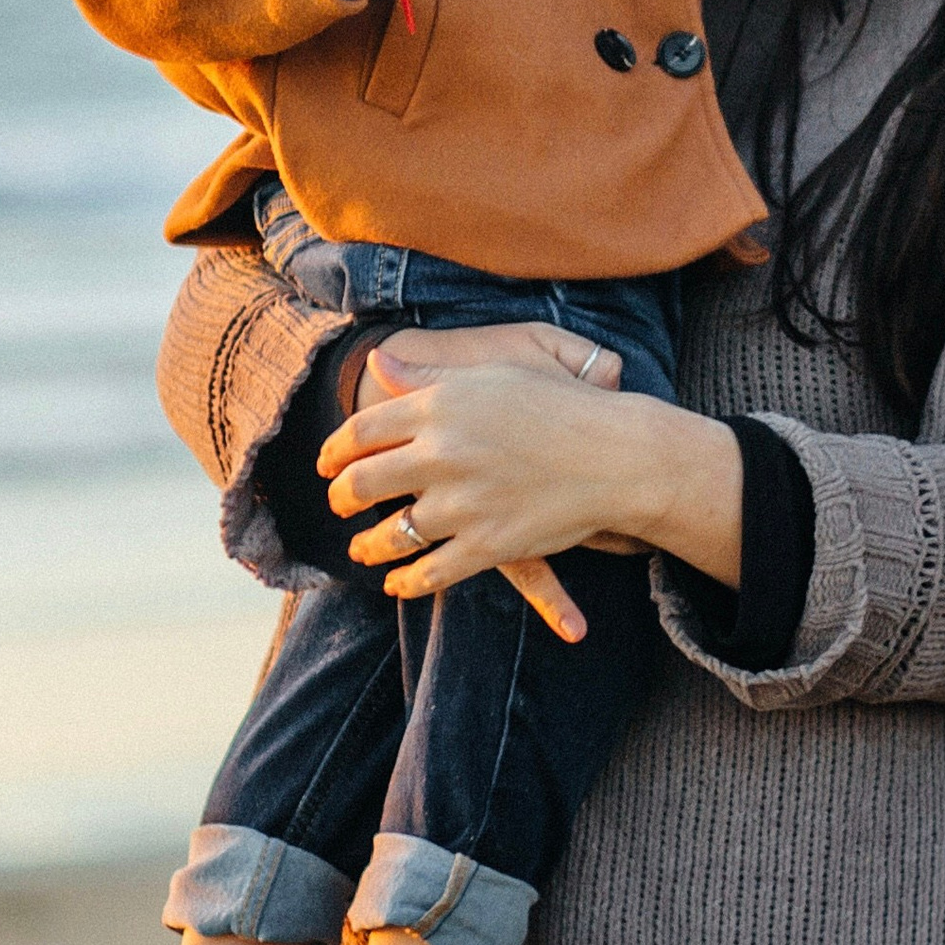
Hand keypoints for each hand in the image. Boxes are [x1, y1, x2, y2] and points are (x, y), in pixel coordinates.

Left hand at [347, 326, 631, 637]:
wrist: (617, 455)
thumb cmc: (560, 407)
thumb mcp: (492, 377)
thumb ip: (428, 376)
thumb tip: (378, 362)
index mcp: (440, 407)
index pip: (362, 432)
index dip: (335, 451)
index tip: (327, 464)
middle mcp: (443, 453)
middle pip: (363, 483)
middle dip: (341, 498)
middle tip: (338, 504)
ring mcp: (463, 504)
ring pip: (391, 534)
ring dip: (367, 546)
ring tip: (361, 548)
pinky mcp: (487, 546)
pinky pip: (429, 572)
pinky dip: (407, 581)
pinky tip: (398, 582)